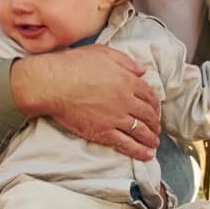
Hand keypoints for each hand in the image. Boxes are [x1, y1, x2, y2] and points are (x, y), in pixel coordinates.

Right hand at [11, 46, 160, 160]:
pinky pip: (126, 144)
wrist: (52, 83)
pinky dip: (139, 151)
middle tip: (157, 127)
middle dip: (155, 122)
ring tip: (154, 143)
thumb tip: (142, 70)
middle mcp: (125, 100)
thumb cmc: (73, 64)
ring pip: (140, 130)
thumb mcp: (103, 52)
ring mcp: (115, 118)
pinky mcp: (103, 132)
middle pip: (147, 114)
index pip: (148, 94)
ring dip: (150, 138)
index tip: (156, 108)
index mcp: (127, 80)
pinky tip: (146, 155)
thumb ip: (125, 61)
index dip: (154, 103)